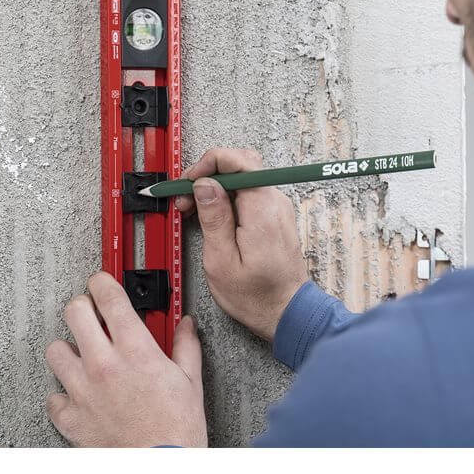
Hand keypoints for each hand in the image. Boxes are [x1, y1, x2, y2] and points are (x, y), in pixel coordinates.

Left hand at [45, 272, 206, 446]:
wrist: (161, 470)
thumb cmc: (176, 431)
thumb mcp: (191, 382)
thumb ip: (186, 347)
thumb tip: (186, 326)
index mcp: (136, 350)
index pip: (109, 297)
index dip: (102, 281)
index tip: (101, 281)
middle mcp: (104, 365)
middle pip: (74, 312)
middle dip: (83, 307)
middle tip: (91, 314)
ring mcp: (83, 391)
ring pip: (55, 350)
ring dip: (68, 348)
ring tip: (83, 354)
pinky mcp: (71, 417)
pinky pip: (53, 396)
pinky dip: (63, 394)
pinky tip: (79, 394)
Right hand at [176, 148, 309, 341]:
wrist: (287, 312)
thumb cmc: (257, 296)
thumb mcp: (221, 260)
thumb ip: (213, 218)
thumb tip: (204, 185)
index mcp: (261, 209)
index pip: (239, 161)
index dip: (208, 163)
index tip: (187, 181)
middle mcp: (274, 202)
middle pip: (240, 164)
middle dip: (208, 173)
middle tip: (185, 196)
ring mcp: (276, 208)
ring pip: (242, 178)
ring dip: (214, 187)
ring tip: (193, 209)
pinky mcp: (273, 216)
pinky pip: (248, 194)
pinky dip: (226, 198)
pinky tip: (211, 216)